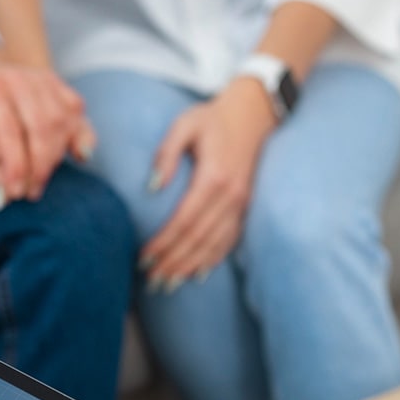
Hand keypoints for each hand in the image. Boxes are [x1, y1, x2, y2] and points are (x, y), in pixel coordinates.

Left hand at [0, 36, 94, 203]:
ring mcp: (41, 79)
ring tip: (37, 185)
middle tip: (26, 195)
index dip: (14, 163)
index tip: (12, 192)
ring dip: (54, 159)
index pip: (8, 126)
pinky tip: (79, 156)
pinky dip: (82, 136)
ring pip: (62, 122)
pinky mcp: (56, 86)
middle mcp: (19, 76)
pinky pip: (77, 112)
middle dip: (37, 167)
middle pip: (42, 126)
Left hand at [141, 78, 276, 290]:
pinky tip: (197, 275)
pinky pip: (229, 241)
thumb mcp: (184, 124)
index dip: (163, 243)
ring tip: (168, 285)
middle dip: (173, 262)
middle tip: (152, 280)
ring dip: (189, 267)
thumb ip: (166, 153)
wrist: (255, 114)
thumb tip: (152, 187)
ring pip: (213, 245)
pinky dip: (212, 260)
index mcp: (213, 177)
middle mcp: (230, 196)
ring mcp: (241, 204)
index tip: (144, 258)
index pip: (184, 220)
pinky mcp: (246, 208)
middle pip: (197, 239)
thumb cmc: (213, 118)